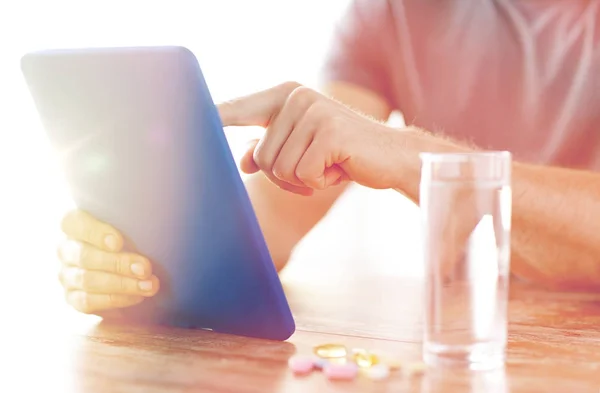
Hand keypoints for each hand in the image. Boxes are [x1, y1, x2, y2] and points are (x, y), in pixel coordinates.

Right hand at [58, 210, 159, 313]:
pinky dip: (116, 300)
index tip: (118, 242)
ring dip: (122, 284)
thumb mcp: (132, 229)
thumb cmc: (133, 241)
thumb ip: (134, 227)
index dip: (94, 232)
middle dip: (118, 263)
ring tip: (148, 285)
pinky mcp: (73, 298)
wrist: (132, 273)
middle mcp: (66, 249)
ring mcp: (67, 275)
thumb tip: (156, 227)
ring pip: (87, 280)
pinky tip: (137, 297)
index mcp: (75, 225)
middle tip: (145, 268)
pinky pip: (88, 301)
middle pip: (83, 255)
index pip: (73, 222)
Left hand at [218, 82, 407, 194]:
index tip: (190, 117)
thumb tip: (243, 160)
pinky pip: (302, 174)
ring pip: (279, 168)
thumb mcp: (302, 151)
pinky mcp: (329, 131)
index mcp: (286, 95)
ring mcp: (313, 111)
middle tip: (316, 168)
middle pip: (261, 156)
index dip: (214, 116)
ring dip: (303, 180)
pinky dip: (320, 182)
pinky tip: (340, 168)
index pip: (241, 108)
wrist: (391, 157)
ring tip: (329, 165)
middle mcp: (296, 97)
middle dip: (285, 175)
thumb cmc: (342, 154)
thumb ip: (271, 149)